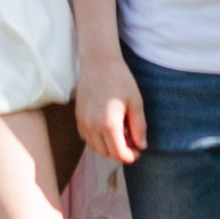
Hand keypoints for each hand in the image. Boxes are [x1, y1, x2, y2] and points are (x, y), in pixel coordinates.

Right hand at [74, 46, 146, 164]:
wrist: (98, 62)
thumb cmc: (120, 80)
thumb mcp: (136, 103)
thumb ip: (139, 127)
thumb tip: (141, 146)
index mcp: (109, 125)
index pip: (119, 154)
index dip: (131, 156)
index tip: (138, 150)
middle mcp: (92, 127)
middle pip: (107, 154)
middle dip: (120, 152)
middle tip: (132, 140)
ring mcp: (83, 123)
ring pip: (95, 148)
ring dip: (108, 146)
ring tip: (121, 131)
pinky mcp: (78, 118)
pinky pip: (87, 138)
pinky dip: (98, 139)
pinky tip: (108, 127)